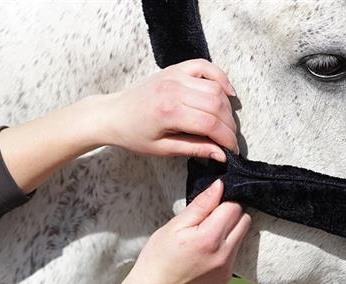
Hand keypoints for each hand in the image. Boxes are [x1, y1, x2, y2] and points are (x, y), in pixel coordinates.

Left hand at [102, 59, 238, 161]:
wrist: (113, 115)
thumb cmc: (133, 134)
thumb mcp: (163, 149)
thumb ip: (194, 149)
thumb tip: (220, 155)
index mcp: (169, 112)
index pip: (211, 124)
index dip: (227, 139)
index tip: (232, 150)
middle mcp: (174, 90)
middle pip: (217, 105)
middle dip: (229, 125)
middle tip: (229, 139)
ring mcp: (175, 76)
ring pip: (215, 88)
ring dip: (226, 107)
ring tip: (226, 123)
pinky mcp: (175, 69)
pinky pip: (205, 67)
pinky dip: (220, 77)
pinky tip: (228, 92)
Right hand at [124, 179, 249, 283]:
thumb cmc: (160, 254)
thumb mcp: (175, 225)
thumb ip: (201, 204)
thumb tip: (220, 186)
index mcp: (209, 238)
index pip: (234, 207)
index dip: (221, 203)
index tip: (206, 209)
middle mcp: (223, 254)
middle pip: (244, 220)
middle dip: (229, 215)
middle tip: (206, 221)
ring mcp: (227, 268)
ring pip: (242, 235)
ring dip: (229, 230)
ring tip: (204, 237)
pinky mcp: (226, 277)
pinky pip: (236, 251)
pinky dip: (226, 246)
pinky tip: (206, 250)